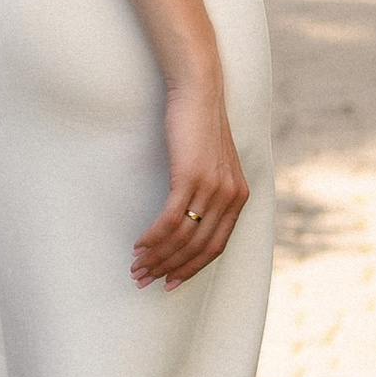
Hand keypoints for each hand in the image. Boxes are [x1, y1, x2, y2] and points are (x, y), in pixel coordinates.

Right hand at [133, 71, 249, 288]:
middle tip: (144, 280)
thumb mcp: (215, 165)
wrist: (199, 93)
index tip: (170, 283)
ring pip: (182, 237)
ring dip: (156, 256)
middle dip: (169, 269)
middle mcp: (230, 197)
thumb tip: (192, 220)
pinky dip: (153, 237)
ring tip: (136, 266)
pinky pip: (170, 219)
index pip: (216, 248)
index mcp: (239, 198)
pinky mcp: (190, 177)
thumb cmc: (201, 128)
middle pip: (198, 248)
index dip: (192, 270)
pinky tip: (139, 244)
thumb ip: (212, 193)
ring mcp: (211, 188)